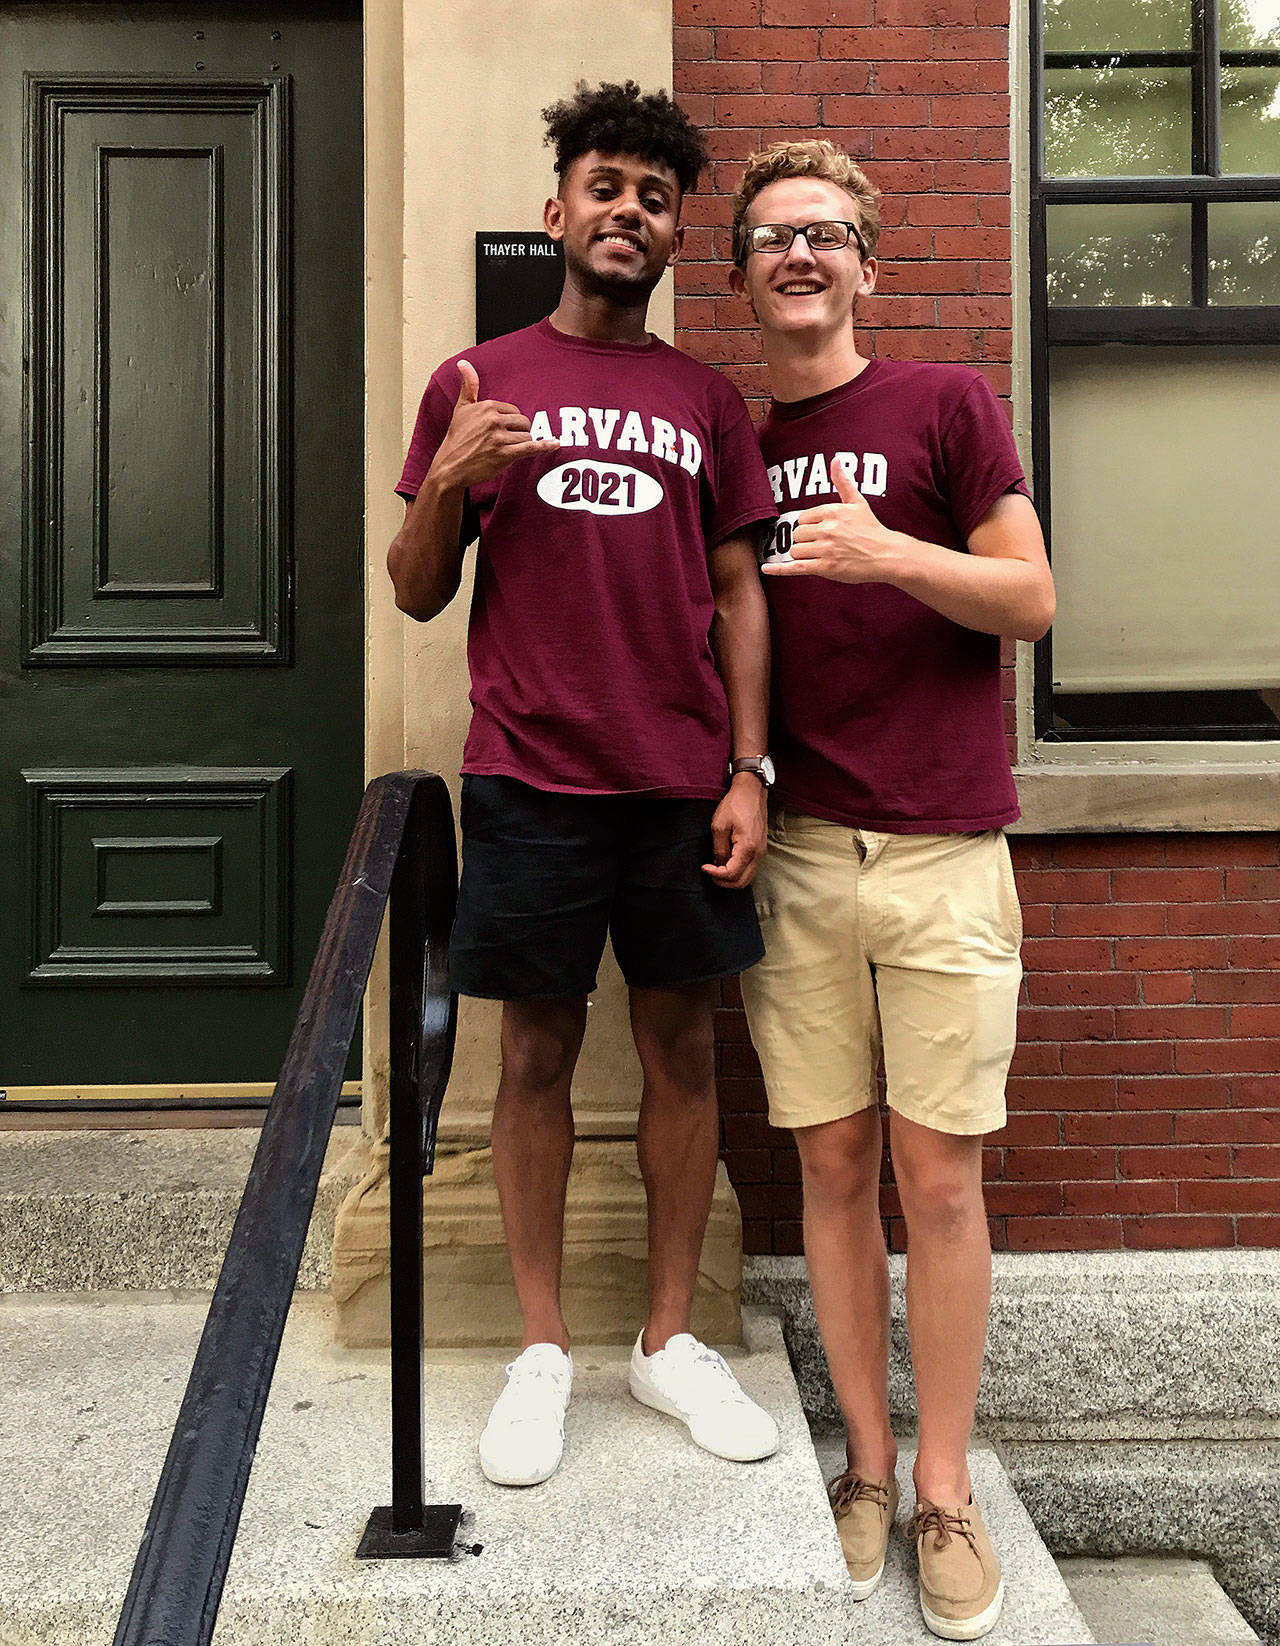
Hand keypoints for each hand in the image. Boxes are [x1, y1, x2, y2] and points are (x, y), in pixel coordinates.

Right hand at [432, 360, 558, 488]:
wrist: (450, 465)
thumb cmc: (457, 438)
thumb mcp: (462, 408)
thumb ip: (468, 385)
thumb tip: (464, 362)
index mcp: (487, 407)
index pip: (514, 411)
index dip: (511, 423)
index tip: (501, 431)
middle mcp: (494, 420)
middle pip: (524, 423)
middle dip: (519, 432)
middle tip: (504, 442)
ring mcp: (500, 438)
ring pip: (526, 436)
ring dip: (520, 445)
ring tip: (505, 450)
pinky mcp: (504, 454)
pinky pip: (530, 447)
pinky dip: (544, 447)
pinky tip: (555, 444)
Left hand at [702, 774, 766, 888]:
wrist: (751, 791)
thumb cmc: (735, 804)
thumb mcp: (719, 826)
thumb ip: (719, 849)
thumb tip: (717, 865)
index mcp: (748, 848)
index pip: (731, 874)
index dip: (715, 875)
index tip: (704, 867)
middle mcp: (758, 853)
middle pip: (741, 882)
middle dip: (723, 882)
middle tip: (710, 872)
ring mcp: (761, 852)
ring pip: (747, 878)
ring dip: (731, 878)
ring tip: (716, 868)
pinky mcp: (760, 849)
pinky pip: (750, 869)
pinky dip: (738, 871)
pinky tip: (726, 862)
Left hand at [763, 459, 899, 583]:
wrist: (886, 555)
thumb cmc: (871, 529)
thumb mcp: (857, 502)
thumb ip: (842, 482)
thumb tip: (835, 460)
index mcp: (832, 511)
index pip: (803, 518)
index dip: (810, 527)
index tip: (824, 531)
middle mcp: (827, 529)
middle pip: (797, 534)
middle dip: (806, 541)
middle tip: (824, 545)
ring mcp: (826, 549)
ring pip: (796, 551)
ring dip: (804, 555)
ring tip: (822, 556)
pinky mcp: (825, 568)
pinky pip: (795, 567)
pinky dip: (779, 569)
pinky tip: (765, 568)